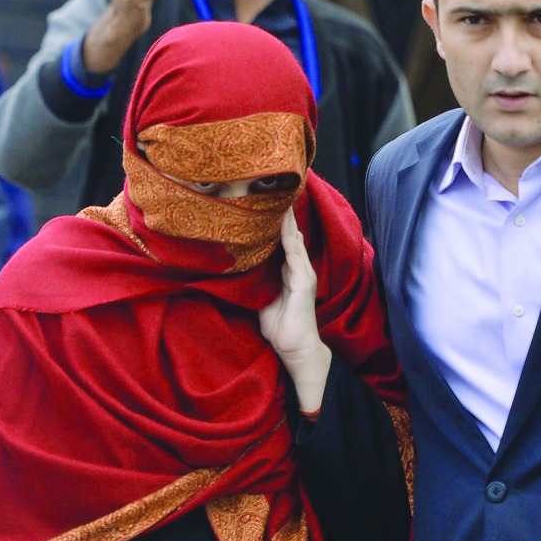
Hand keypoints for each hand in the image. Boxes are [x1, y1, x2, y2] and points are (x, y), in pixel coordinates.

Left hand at [259, 209, 330, 413]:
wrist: (297, 350)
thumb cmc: (281, 328)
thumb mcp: (262, 301)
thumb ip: (256, 284)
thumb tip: (237, 271)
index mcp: (288, 271)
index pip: (283, 241)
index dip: (277, 222)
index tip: (268, 203)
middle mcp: (298, 269)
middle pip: (291, 235)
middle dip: (285, 214)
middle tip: (279, 190)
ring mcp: (302, 275)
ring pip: (294, 241)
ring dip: (289, 222)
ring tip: (284, 201)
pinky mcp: (303, 283)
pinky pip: (295, 257)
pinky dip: (290, 241)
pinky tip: (286, 228)